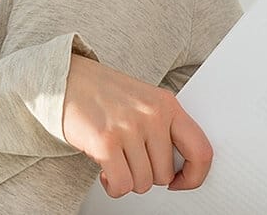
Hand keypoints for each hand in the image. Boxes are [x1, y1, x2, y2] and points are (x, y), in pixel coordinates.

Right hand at [61, 54, 213, 197]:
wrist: (65, 79)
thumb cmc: (103, 94)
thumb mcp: (144, 101)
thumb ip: (164, 128)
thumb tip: (178, 170)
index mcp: (167, 105)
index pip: (201, 151)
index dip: (194, 176)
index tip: (181, 182)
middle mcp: (151, 115)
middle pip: (164, 174)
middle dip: (146, 176)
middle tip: (130, 162)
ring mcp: (129, 128)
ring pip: (143, 183)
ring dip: (127, 180)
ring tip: (116, 162)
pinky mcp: (106, 142)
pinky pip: (122, 185)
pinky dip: (114, 187)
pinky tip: (106, 173)